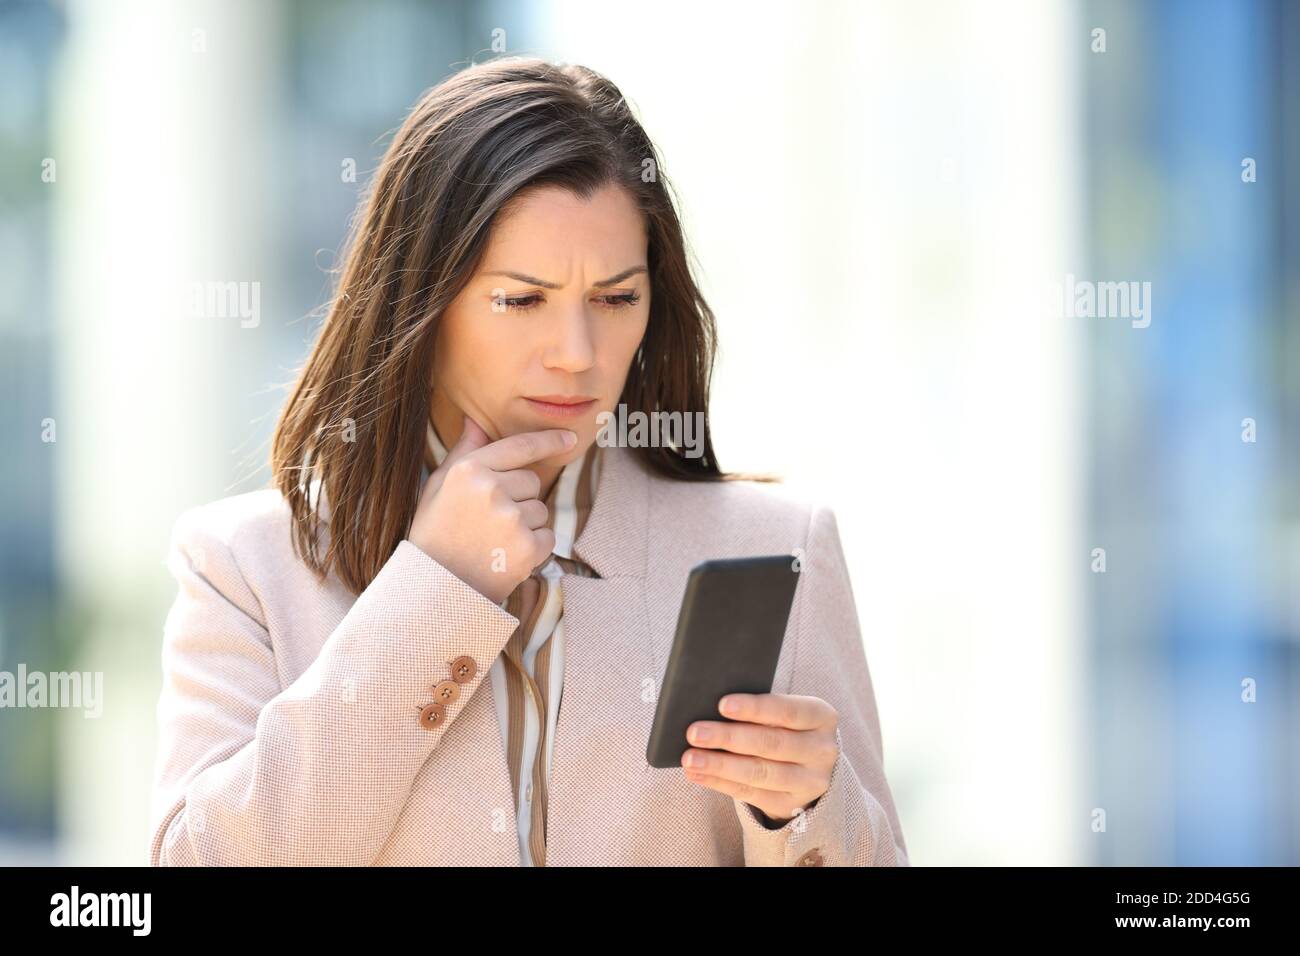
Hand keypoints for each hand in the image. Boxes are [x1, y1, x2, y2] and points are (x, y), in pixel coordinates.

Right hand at [407, 413, 576, 603]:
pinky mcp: (527, 547)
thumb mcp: (438, 487)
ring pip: (540, 510)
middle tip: (489, 521)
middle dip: (519, 497)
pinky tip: (505, 556)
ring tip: (493, 541)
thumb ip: (464, 452)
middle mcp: (491, 489)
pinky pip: (547, 537)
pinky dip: (533, 548)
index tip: (570, 437)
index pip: (520, 446)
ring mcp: (511, 519)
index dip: (549, 440)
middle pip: (532, 481)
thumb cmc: (434, 533)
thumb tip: (475, 421)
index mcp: (469, 470)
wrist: (433, 588)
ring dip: (526, 525)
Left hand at [681, 693, 838, 825]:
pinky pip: (751, 794)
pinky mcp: (791, 804)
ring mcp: (810, 782)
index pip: (787, 710)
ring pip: (759, 772)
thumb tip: (712, 710)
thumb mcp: (785, 714)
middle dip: (728, 737)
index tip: (722, 705)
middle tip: (694, 733)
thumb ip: (759, 710)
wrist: (808, 766)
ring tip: (690, 758)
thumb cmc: (786, 728)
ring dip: (720, 765)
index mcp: (822, 717)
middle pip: (771, 743)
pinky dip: (720, 783)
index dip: (755, 708)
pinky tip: (698, 774)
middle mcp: (822, 750)